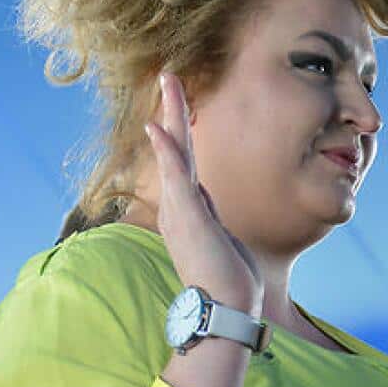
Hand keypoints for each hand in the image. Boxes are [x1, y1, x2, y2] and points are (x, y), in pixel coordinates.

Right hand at [146, 73, 262, 313]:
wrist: (225, 309)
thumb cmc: (229, 285)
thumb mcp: (222, 245)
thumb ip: (214, 227)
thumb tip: (212, 220)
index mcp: (186, 211)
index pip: (182, 161)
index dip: (178, 130)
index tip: (179, 105)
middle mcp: (177, 206)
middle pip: (174, 148)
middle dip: (171, 111)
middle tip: (168, 77)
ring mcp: (179, 209)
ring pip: (173, 152)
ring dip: (169, 115)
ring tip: (167, 83)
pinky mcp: (186, 216)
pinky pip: (174, 175)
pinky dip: (166, 149)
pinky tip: (157, 126)